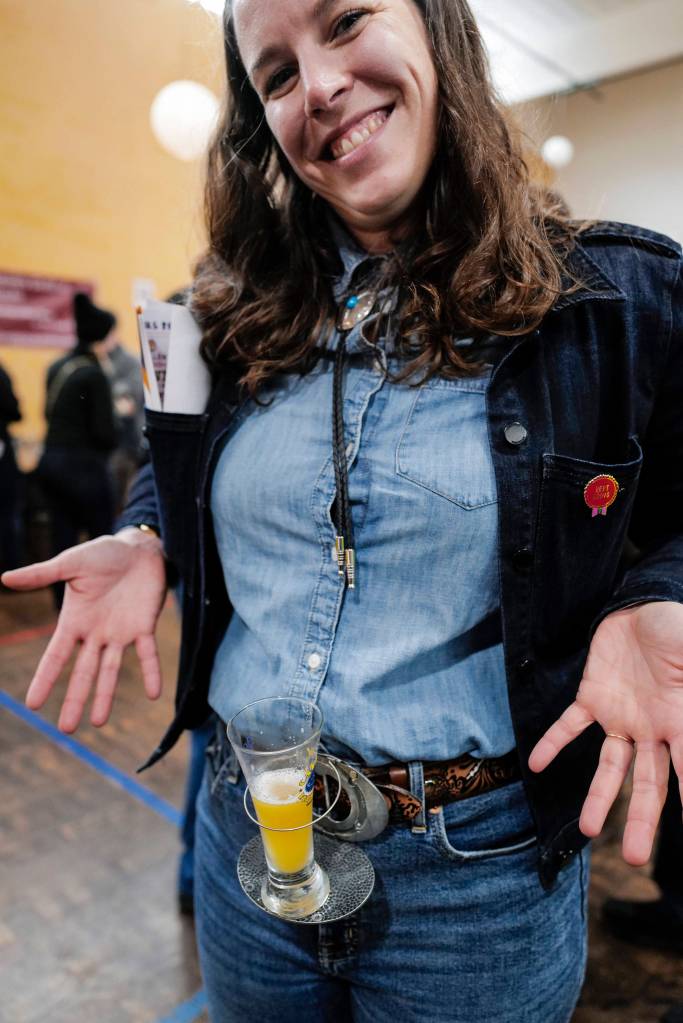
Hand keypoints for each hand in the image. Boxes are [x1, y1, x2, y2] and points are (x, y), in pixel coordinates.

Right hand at [1, 529, 166, 731]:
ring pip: (112, 670)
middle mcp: (96, 633)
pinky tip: (154, 693)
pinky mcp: (145, 626)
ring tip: (99, 723)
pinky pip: (148, 654)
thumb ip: (42, 574)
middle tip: (66, 730)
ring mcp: (121, 633)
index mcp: (75, 621)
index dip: (45, 679)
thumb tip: (4, 578)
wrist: (138, 548)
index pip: (56, 656)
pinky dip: (151, 672)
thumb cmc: (103, 554)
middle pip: (83, 672)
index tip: (32, 705)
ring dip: (106, 696)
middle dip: (75, 699)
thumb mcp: (71, 563)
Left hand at [529, 601, 682, 865]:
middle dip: (643, 820)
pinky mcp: (594, 697)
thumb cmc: (675, 628)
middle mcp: (654, 729)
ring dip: (599, 797)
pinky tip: (536, 763)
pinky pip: (570, 725)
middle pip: (650, 784)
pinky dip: (553, 742)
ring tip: (588, 830)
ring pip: (611, 766)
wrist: (642, 605)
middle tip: (635, 860)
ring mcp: (623, 716)